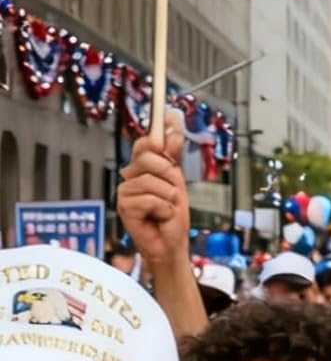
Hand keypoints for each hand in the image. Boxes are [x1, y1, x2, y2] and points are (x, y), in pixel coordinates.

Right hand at [117, 109, 188, 275]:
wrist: (170, 244)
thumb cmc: (172, 217)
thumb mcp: (178, 183)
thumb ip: (173, 157)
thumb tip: (172, 126)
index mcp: (142, 168)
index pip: (146, 142)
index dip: (158, 131)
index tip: (169, 115)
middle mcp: (130, 176)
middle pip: (149, 157)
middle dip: (170, 177)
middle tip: (172, 194)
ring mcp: (125, 190)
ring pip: (154, 181)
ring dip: (169, 198)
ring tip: (165, 210)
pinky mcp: (124, 205)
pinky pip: (152, 199)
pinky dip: (163, 210)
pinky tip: (159, 218)